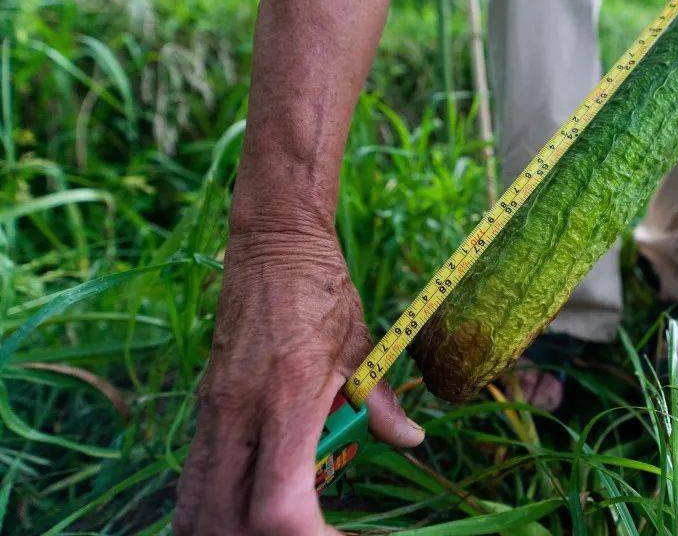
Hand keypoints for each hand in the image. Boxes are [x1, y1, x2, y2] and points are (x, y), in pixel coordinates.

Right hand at [174, 226, 424, 534]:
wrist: (273, 244)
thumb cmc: (321, 292)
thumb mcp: (363, 346)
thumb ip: (380, 405)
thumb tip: (411, 442)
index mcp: (288, 399)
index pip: (278, 505)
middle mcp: (238, 412)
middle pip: (223, 522)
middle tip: (312, 533)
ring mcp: (214, 411)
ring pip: (195, 506)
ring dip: (232, 529)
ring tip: (284, 522)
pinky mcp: (205, 406)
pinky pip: (194, 477)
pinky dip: (216, 505)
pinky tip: (251, 500)